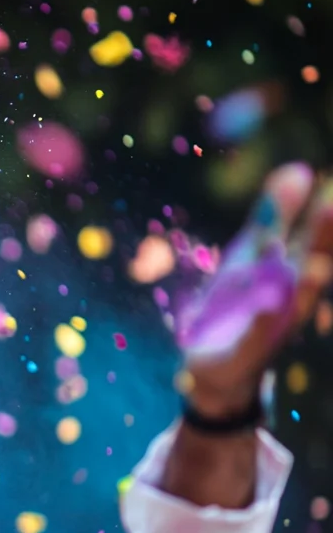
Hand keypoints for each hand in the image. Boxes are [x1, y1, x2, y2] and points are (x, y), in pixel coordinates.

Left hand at [177, 162, 332, 417]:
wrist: (211, 363)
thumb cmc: (238, 301)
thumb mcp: (251, 254)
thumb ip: (274, 216)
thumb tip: (298, 169)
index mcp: (293, 269)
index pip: (315, 237)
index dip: (324, 217)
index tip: (332, 190)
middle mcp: (291, 296)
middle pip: (311, 264)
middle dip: (322, 240)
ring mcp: (272, 325)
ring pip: (292, 303)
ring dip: (304, 286)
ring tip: (314, 265)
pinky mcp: (247, 350)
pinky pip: (257, 335)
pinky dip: (265, 321)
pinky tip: (272, 306)